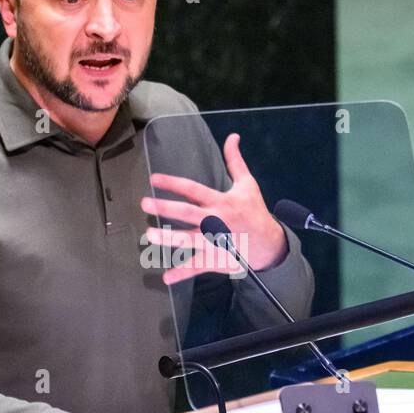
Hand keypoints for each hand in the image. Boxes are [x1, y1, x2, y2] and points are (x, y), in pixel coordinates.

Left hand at [141, 132, 287, 285]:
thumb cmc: (254, 211)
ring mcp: (215, 241)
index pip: (193, 189)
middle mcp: (216, 220)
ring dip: (170, 239)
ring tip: (150, 236)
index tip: (154, 178)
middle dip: (166, 207)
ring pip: (189, 240)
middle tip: (145, 203)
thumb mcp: (247, 184)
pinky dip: (182, 272)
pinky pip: (197, 266)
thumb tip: (233, 136)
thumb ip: (235, 161)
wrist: (268, 243)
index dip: (174, 183)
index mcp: (221, 201)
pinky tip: (165, 277)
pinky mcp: (216, 258)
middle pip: (188, 213)